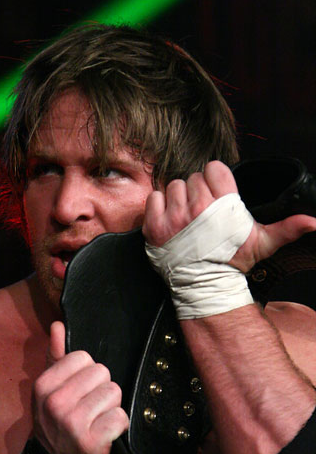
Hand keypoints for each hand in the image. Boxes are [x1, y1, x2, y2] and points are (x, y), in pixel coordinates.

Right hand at [33, 321, 128, 453]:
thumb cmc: (56, 424)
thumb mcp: (50, 390)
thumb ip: (55, 355)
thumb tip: (57, 325)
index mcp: (44, 385)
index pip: (83, 358)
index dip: (87, 373)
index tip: (80, 390)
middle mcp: (56, 403)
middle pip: (102, 373)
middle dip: (101, 389)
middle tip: (90, 408)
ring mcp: (72, 423)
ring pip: (113, 393)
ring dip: (111, 408)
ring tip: (97, 420)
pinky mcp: (91, 442)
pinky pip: (120, 417)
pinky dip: (118, 426)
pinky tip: (105, 434)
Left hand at [143, 160, 315, 272]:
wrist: (204, 286)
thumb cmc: (231, 262)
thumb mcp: (262, 242)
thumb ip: (288, 227)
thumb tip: (314, 222)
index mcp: (224, 205)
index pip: (214, 168)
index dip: (215, 178)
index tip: (216, 192)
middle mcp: (198, 208)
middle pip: (193, 178)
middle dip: (198, 191)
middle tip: (202, 212)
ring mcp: (175, 217)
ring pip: (174, 186)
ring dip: (179, 198)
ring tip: (187, 217)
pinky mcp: (156, 226)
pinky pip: (154, 198)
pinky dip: (160, 206)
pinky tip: (170, 220)